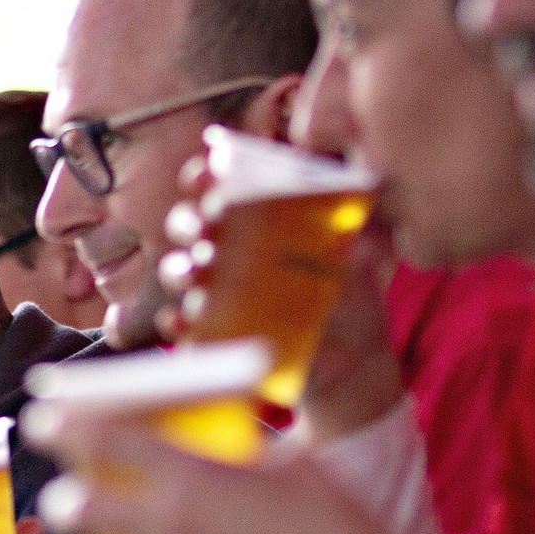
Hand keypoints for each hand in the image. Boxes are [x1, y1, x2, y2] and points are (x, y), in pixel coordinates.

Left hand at [24, 404, 445, 533]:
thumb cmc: (336, 523)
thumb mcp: (289, 458)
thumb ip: (242, 440)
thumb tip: (225, 418)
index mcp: (192, 474)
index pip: (98, 436)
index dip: (60, 425)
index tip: (45, 423)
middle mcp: (171, 527)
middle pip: (73, 508)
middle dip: (70, 503)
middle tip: (84, 505)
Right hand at [163, 155, 403, 442]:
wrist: (349, 360)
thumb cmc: (351, 300)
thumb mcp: (356, 268)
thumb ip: (350, 251)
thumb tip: (353, 243)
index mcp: (258, 221)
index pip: (222, 189)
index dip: (206, 177)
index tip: (209, 173)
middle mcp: (228, 250)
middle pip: (189, 226)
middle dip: (188, 222)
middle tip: (205, 226)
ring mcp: (217, 292)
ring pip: (179, 271)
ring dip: (179, 269)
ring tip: (194, 273)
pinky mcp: (214, 334)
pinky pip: (184, 325)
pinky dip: (178, 322)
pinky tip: (180, 320)